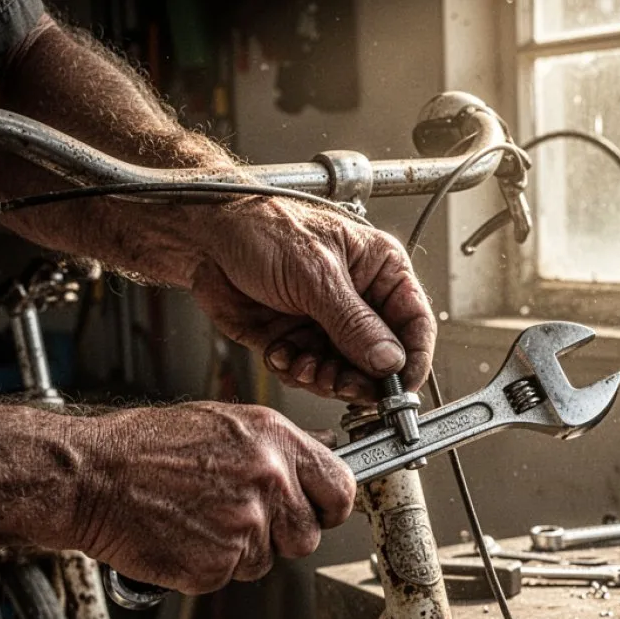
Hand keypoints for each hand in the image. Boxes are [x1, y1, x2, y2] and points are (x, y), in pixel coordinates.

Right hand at [67, 402, 354, 593]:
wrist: (94, 477)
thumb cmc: (147, 447)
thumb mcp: (224, 423)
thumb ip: (275, 447)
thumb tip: (316, 456)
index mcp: (275, 441)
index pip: (341, 488)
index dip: (329, 507)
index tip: (319, 511)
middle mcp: (268, 481)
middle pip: (308, 535)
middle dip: (282, 535)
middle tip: (241, 518)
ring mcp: (244, 525)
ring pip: (268, 560)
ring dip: (241, 551)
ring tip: (201, 518)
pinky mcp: (217, 564)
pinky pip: (231, 576)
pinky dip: (209, 565)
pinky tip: (184, 535)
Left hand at [188, 198, 434, 401]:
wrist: (203, 237)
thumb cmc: (261, 228)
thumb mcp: (316, 274)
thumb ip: (354, 323)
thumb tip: (390, 361)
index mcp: (380, 270)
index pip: (416, 324)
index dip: (413, 362)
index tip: (401, 390)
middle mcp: (359, 300)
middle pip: (381, 359)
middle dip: (358, 377)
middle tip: (339, 384)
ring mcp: (327, 323)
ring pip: (345, 374)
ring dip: (324, 379)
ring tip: (303, 364)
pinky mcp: (297, 340)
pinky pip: (310, 374)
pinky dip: (295, 373)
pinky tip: (281, 354)